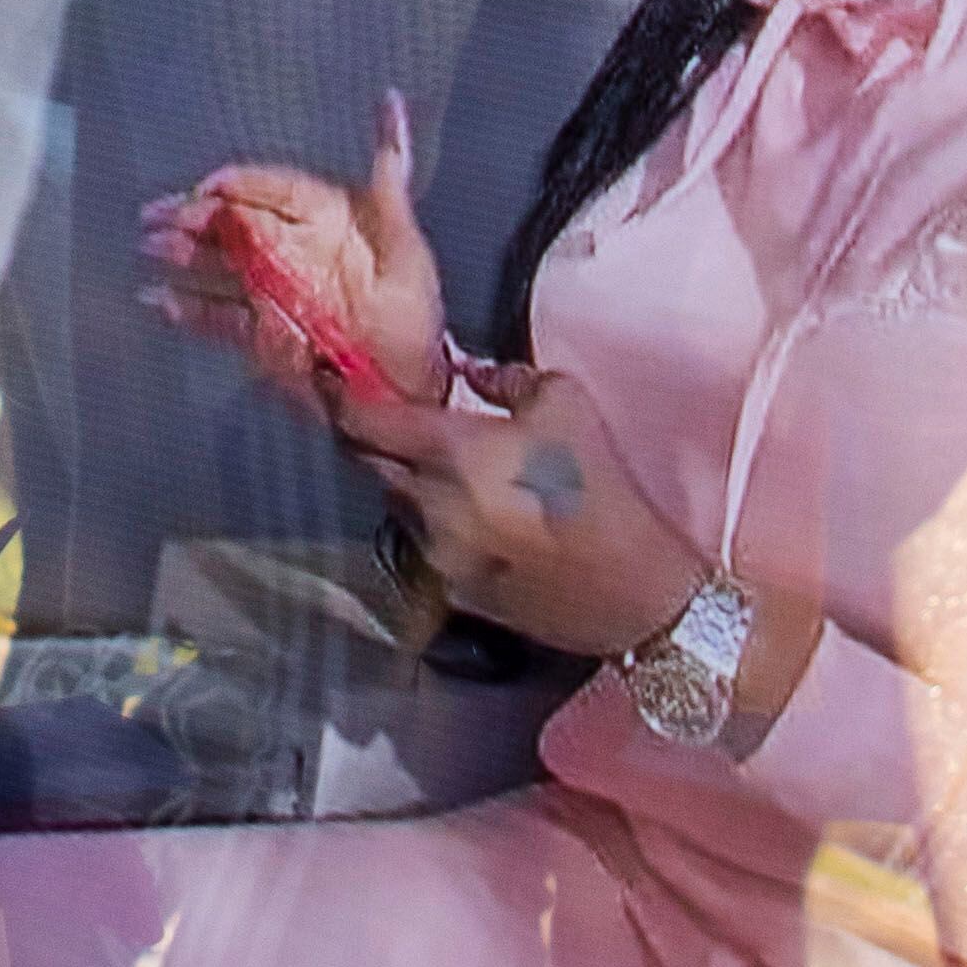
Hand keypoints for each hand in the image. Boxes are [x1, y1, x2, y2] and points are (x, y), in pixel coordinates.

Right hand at [141, 91, 447, 441]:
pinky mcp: (261, 335)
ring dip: (182, 254)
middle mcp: (291, 250)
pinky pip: (218, 316)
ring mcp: (272, 292)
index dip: (238, 184)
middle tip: (158, 214)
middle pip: (234, 223)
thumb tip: (392, 102)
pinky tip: (158, 300)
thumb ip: (391, 174)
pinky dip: (187, 308)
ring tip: (149, 247)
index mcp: (323, 220)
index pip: (271, 187)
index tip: (208, 186)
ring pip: (218, 264)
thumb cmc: (412, 314)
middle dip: (194, 215)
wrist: (408, 394)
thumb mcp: (405, 242)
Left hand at [368, 367, 711, 661]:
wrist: (636, 594)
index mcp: (453, 454)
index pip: (364, 419)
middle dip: (363, 431)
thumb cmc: (604, 489)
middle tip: (376, 407)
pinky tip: (469, 507)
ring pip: (394, 502)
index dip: (337, 392)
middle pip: (367, 461)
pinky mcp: (454, 591)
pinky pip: (422, 541)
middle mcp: (431, 507)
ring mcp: (438, 556)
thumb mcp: (563, 402)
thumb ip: (502, 379)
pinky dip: (431, 516)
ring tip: (438, 457)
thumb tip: (466, 372)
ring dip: (401, 475)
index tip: (329, 374)